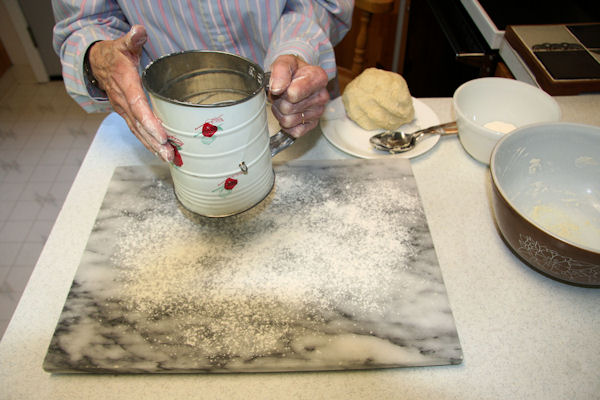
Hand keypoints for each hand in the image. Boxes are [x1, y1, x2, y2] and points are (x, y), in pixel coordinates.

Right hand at [88, 25, 172, 161]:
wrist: (95, 63)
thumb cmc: (114, 54)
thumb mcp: (122, 44)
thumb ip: (132, 39)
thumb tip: (139, 31)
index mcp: (125, 84)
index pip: (138, 107)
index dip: (150, 123)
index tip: (162, 136)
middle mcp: (123, 101)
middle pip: (140, 125)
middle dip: (154, 142)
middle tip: (169, 155)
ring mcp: (123, 110)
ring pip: (138, 132)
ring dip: (153, 146)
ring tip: (168, 158)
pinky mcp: (126, 114)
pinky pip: (138, 131)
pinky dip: (149, 143)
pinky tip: (160, 152)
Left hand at [268, 55, 329, 137]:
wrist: (297, 78)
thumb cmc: (292, 71)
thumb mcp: (284, 62)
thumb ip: (280, 71)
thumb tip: (277, 88)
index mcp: (318, 78)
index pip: (293, 94)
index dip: (282, 90)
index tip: (284, 84)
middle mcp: (322, 96)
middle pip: (288, 108)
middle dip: (279, 101)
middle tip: (282, 94)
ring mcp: (319, 112)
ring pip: (288, 121)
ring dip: (281, 113)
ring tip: (285, 102)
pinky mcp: (313, 124)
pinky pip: (294, 132)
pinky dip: (287, 125)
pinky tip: (289, 113)